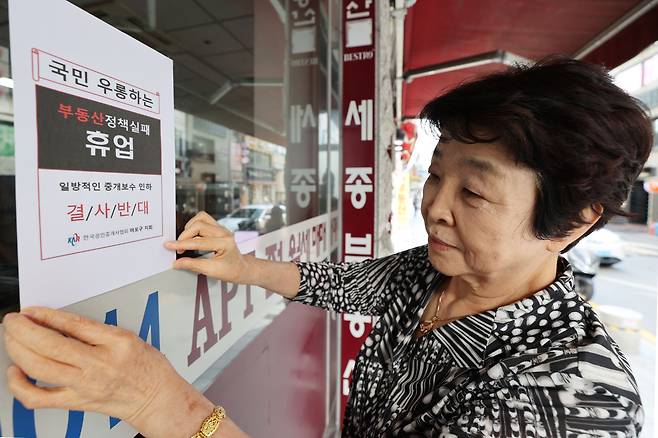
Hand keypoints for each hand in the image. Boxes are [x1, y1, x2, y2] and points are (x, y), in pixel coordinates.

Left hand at [3, 307, 213, 437]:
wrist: (154, 398)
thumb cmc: (145, 367)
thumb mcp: (127, 337)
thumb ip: (93, 330)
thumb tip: (58, 321)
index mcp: (114, 343)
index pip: (74, 325)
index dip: (47, 315)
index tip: (31, 310)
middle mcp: (97, 366)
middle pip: (49, 346)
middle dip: (23, 330)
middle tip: (12, 320)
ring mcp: (83, 386)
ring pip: (39, 368)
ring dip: (17, 349)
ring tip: (11, 337)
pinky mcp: (74, 403)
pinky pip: (37, 398)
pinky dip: (19, 385)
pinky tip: (15, 371)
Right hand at [165, 211, 251, 283]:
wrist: (241, 268)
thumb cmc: (231, 270)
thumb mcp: (211, 271)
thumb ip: (192, 265)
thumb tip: (176, 263)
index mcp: (225, 243)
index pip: (198, 241)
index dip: (181, 244)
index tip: (169, 246)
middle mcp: (224, 232)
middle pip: (198, 225)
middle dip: (185, 236)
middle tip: (179, 248)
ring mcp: (222, 228)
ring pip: (201, 218)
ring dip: (189, 228)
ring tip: (185, 241)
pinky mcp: (218, 228)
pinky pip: (203, 220)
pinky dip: (194, 226)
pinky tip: (191, 236)